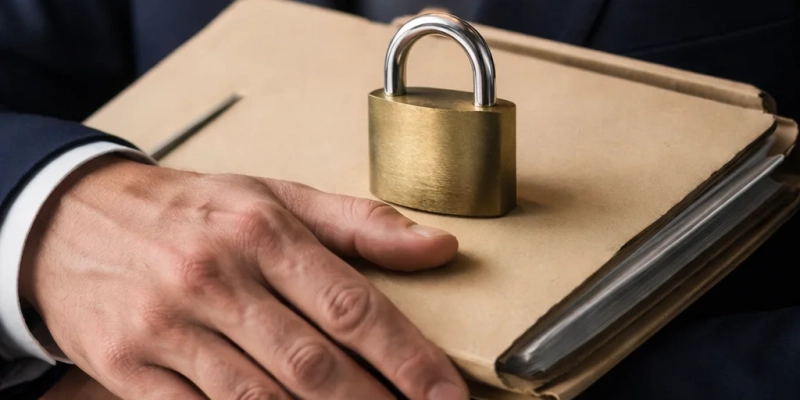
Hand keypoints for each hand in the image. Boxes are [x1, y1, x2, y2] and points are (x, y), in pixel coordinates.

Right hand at [20, 156, 466, 399]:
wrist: (73, 219)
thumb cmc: (191, 210)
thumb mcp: (274, 196)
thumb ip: (360, 224)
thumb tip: (440, 246)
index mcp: (261, 230)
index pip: (351, 304)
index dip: (407, 357)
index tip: (446, 392)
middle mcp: (216, 277)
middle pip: (311, 363)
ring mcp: (169, 326)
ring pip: (258, 398)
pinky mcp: (129, 366)